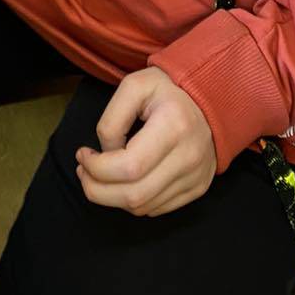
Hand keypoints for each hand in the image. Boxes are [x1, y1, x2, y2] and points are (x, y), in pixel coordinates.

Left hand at [76, 66, 216, 216]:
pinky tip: (126, 181)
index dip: (97, 168)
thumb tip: (106, 154)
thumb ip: (112, 119)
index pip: (129, 167)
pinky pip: (156, 208)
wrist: (211, 101)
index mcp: (174, 126)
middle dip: (97, 190)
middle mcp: (189, 157)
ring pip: (143, 207)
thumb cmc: (168, 90)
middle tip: (84, 172)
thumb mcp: (135, 86)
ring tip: (101, 176)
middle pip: (134, 195)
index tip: (83, 154)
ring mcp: (196, 177)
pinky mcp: (197, 188)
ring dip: (112, 198)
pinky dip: (133, 200)